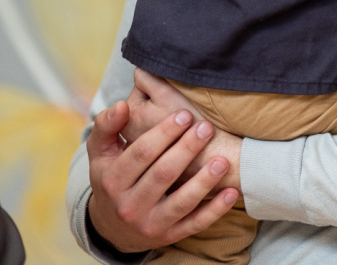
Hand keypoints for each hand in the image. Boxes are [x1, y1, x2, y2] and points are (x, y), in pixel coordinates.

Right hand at [86, 90, 238, 251]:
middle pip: (162, 175)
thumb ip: (107, 126)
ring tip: (223, 160)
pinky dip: (215, 211)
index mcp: (113, 181)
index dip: (164, 132)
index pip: (141, 153)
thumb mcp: (101, 152)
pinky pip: (194, 225)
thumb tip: (121, 104)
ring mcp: (150, 224)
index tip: (185, 114)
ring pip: (180, 203)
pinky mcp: (169, 236)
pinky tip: (231, 193)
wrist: (112, 227)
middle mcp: (129, 206)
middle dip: (186, 149)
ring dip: (204, 182)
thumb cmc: (111, 177)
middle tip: (206, 127)